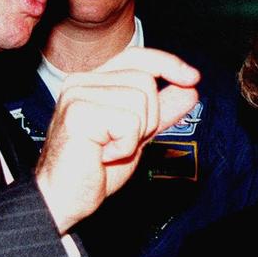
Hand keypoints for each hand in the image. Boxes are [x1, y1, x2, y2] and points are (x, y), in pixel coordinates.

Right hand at [35, 47, 199, 233]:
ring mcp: (77, 94)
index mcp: (93, 82)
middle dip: (148, 119)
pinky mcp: (78, 113)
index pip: (137, 57)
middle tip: (121, 143)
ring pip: (139, 100)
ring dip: (135, 135)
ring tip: (109, 150)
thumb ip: (161, 110)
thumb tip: (190, 88)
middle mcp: (82, 82)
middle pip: (144, 80)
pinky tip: (102, 156)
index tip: (192, 78)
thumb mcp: (137, 135)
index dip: (168, 63)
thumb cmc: (93, 170)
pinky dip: (125, 146)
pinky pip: (128, 122)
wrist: (65, 199)